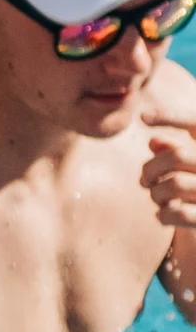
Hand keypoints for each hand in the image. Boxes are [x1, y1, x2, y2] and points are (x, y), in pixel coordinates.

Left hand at [142, 110, 195, 227]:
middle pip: (176, 157)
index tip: (142, 117)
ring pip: (174, 185)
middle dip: (150, 169)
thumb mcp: (192, 165)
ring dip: (155, 193)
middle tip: (145, 180)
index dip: (171, 116)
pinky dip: (163, 215)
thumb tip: (154, 142)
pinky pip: (179, 213)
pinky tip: (162, 215)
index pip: (195, 123)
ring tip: (157, 198)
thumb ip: (176, 149)